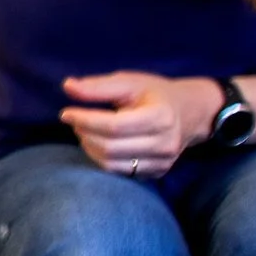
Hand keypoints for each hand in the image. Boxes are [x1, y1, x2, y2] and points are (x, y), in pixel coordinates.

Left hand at [60, 72, 218, 180]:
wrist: (189, 112)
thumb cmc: (154, 94)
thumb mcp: (129, 82)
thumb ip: (98, 86)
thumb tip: (67, 86)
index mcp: (161, 117)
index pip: (114, 126)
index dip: (85, 120)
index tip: (66, 113)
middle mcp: (165, 143)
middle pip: (110, 148)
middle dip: (85, 134)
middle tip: (76, 122)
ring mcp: (163, 161)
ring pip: (111, 164)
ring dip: (90, 148)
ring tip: (86, 132)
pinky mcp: (157, 172)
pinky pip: (119, 172)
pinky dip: (102, 159)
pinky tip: (99, 144)